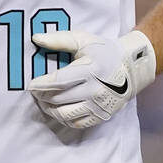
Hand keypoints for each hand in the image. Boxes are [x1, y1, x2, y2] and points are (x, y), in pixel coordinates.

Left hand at [27, 30, 155, 128]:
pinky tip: (57, 110)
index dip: (41, 85)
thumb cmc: (104, 51)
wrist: (131, 68)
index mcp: (90, 70)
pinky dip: (63, 118)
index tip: (31, 84)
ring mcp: (99, 105)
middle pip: (59, 99)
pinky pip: (77, 123)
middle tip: (35, 92)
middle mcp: (95, 90)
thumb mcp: (83, 40)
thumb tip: (36, 38)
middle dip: (42, 97)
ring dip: (49, 109)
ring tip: (43, 101)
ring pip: (65, 115)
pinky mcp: (102, 115)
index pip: (59, 81)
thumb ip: (59, 39)